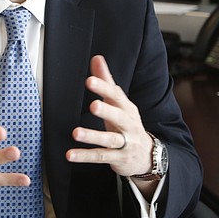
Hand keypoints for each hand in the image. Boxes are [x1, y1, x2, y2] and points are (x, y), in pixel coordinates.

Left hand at [65, 55, 153, 185]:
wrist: (148, 155)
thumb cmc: (127, 123)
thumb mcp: (119, 102)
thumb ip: (106, 81)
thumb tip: (96, 58)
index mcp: (126, 108)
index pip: (116, 95)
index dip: (103, 87)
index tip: (89, 80)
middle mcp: (128, 124)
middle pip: (118, 116)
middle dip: (106, 111)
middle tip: (93, 105)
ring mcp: (125, 143)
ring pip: (109, 140)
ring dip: (92, 136)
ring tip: (76, 133)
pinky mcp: (118, 159)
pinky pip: (101, 157)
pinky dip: (85, 156)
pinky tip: (70, 155)